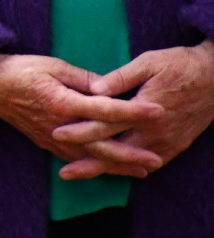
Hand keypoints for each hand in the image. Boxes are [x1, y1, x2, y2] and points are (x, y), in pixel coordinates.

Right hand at [0, 52, 163, 178]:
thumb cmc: (21, 70)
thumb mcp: (54, 66)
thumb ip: (84, 79)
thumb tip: (109, 88)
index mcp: (63, 102)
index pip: (105, 109)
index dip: (133, 111)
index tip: (157, 111)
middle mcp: (59, 126)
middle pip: (101, 144)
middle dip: (130, 153)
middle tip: (155, 159)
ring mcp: (51, 138)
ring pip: (89, 157)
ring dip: (116, 166)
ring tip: (141, 171)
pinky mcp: (45, 143)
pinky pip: (74, 159)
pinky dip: (94, 166)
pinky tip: (108, 170)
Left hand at [67, 41, 213, 176]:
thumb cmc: (180, 64)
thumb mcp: (149, 63)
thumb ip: (120, 77)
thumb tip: (93, 88)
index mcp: (144, 110)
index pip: (105, 125)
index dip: (79, 131)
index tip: (57, 134)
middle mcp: (155, 132)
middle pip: (115, 152)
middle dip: (88, 163)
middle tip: (63, 172)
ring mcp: (167, 142)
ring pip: (131, 162)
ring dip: (106, 170)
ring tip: (82, 174)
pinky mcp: (176, 146)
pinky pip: (150, 163)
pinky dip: (130, 168)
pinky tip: (114, 170)